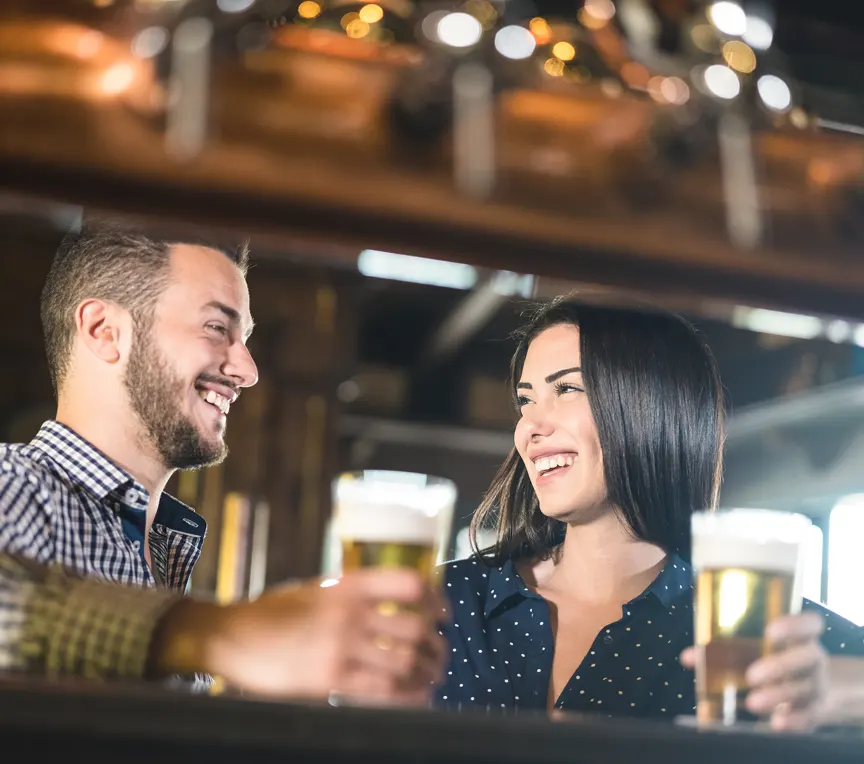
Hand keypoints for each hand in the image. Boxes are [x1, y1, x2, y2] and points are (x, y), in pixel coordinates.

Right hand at [155, 568, 447, 703]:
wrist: (233, 636)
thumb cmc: (275, 612)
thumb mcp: (318, 589)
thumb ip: (354, 595)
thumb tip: (396, 608)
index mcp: (349, 584)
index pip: (409, 583)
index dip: (436, 599)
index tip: (444, 614)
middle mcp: (349, 611)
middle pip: (415, 627)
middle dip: (437, 645)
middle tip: (440, 653)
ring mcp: (341, 645)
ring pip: (405, 661)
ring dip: (428, 671)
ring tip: (432, 677)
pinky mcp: (330, 679)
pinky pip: (384, 690)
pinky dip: (409, 696)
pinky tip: (416, 696)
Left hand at [680, 612, 827, 730]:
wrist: (818, 690)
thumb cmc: (776, 660)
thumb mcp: (757, 650)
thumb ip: (724, 650)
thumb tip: (688, 657)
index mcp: (799, 637)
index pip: (810, 624)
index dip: (795, 625)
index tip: (771, 629)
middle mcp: (811, 659)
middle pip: (807, 658)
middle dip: (779, 665)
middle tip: (751, 675)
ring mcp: (816, 685)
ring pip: (803, 689)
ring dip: (778, 696)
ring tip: (753, 702)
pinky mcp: (814, 711)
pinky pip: (808, 717)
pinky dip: (793, 721)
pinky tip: (776, 723)